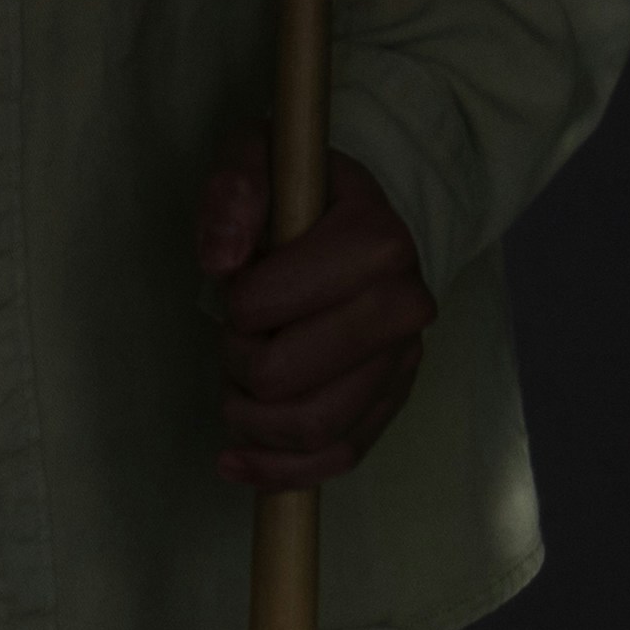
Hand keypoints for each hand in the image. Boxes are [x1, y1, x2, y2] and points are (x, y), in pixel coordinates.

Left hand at [194, 138, 435, 488]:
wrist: (354, 223)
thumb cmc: (296, 195)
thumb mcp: (257, 157)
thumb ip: (234, 190)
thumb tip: (223, 259)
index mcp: (378, 239)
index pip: (270, 308)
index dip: (236, 307)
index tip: (238, 287)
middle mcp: (406, 305)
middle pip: (287, 381)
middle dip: (239, 367)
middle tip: (236, 338)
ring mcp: (404, 361)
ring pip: (312, 430)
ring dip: (252, 419)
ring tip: (238, 387)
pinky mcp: (392, 404)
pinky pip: (337, 461)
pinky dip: (277, 472)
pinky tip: (236, 460)